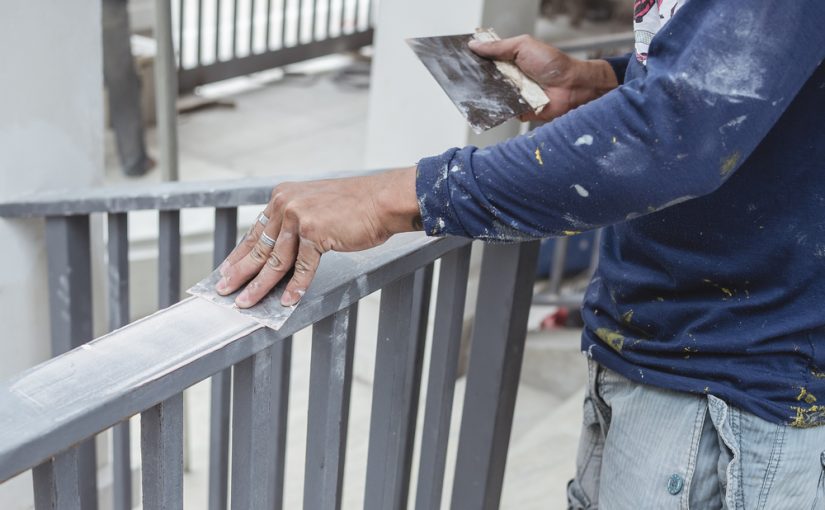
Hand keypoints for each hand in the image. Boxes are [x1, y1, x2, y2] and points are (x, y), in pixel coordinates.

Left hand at [216, 168, 420, 307]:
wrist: (382, 200)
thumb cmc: (355, 206)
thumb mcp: (315, 206)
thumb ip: (294, 225)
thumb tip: (278, 254)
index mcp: (283, 196)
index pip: (256, 232)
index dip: (240, 254)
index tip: (227, 270)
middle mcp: (286, 204)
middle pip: (259, 247)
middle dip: (239, 273)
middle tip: (224, 290)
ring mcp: (300, 217)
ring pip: (275, 261)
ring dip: (259, 286)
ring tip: (247, 302)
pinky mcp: (316, 232)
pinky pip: (302, 267)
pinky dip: (295, 287)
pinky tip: (287, 302)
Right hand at [469, 35, 618, 121]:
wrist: (571, 87)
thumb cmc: (553, 63)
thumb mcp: (523, 46)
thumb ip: (498, 47)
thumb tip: (474, 45)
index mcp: (509, 60)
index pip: (485, 59)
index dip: (473, 59)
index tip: (458, 59)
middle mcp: (509, 77)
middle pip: (484, 79)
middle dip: (474, 78)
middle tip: (461, 76)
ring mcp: (512, 94)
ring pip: (490, 95)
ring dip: (484, 93)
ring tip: (471, 90)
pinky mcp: (516, 110)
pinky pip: (501, 111)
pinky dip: (496, 109)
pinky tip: (489, 105)